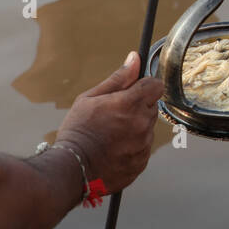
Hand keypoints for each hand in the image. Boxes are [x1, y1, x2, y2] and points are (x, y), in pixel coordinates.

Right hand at [55, 52, 162, 196]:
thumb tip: (135, 58)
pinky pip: (144, 147)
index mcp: (130, 104)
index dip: (146, 86)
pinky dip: (133, 146)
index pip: (156, 85)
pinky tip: (114, 149)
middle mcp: (142, 124)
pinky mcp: (142, 162)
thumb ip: (118, 78)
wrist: (72, 170)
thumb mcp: (90, 98)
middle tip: (114, 116)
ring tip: (111, 135)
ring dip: (136, 127)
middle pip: (151, 107)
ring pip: (148, 128)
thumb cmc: (78, 131)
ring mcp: (144, 145)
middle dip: (138, 107)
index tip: (135, 90)